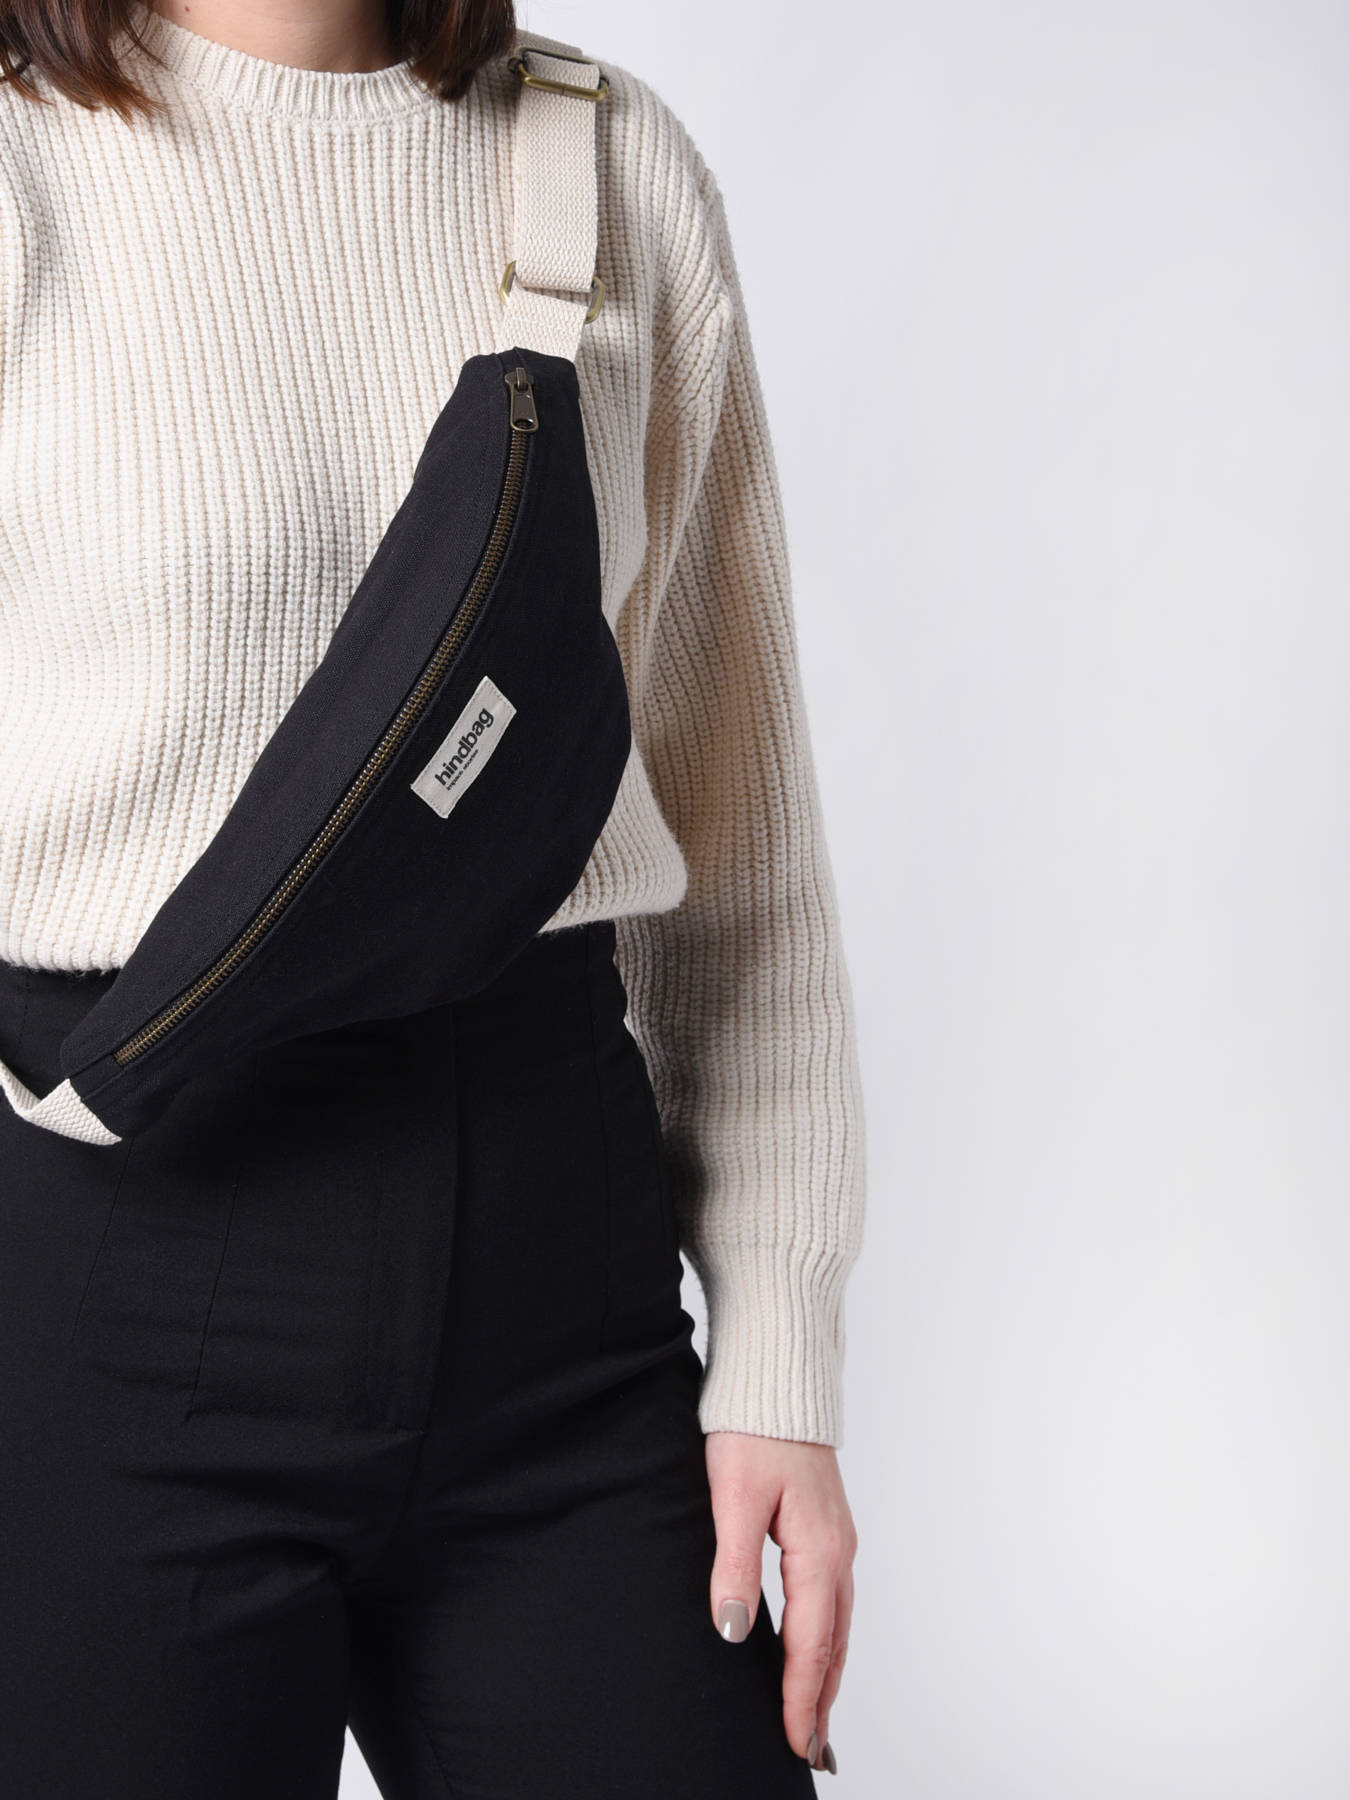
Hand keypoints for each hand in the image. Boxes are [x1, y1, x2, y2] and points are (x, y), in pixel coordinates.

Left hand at [704, 1430, 856, 1773]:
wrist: (776, 1378)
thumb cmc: (753, 1429)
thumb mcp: (733, 1497)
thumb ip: (735, 1567)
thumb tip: (734, 1632)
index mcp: (818, 1549)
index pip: (812, 1643)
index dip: (802, 1698)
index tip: (796, 1743)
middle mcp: (838, 1549)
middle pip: (834, 1642)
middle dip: (822, 1698)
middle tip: (810, 1749)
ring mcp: (837, 1537)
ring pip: (837, 1622)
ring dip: (827, 1671)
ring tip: (814, 1715)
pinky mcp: (826, 1526)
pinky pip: (833, 1598)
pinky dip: (827, 1636)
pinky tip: (814, 1646)